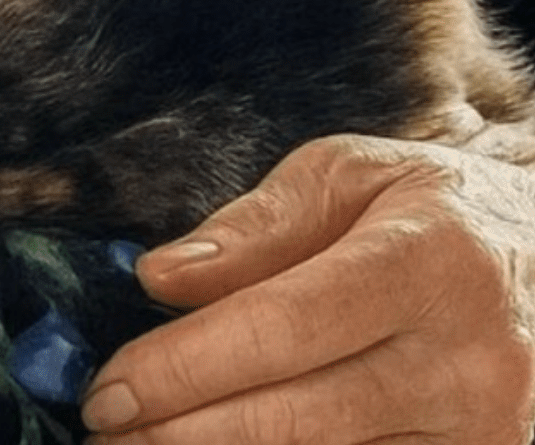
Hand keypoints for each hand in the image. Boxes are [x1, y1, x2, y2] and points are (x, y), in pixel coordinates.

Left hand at [80, 133, 534, 443]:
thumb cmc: (443, 213)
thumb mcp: (356, 175)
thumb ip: (256, 226)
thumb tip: (159, 277)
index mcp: (424, 263)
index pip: (276, 327)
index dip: (181, 367)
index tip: (108, 387)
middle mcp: (467, 362)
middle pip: (298, 418)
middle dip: (183, 434)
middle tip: (104, 432)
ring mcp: (490, 436)